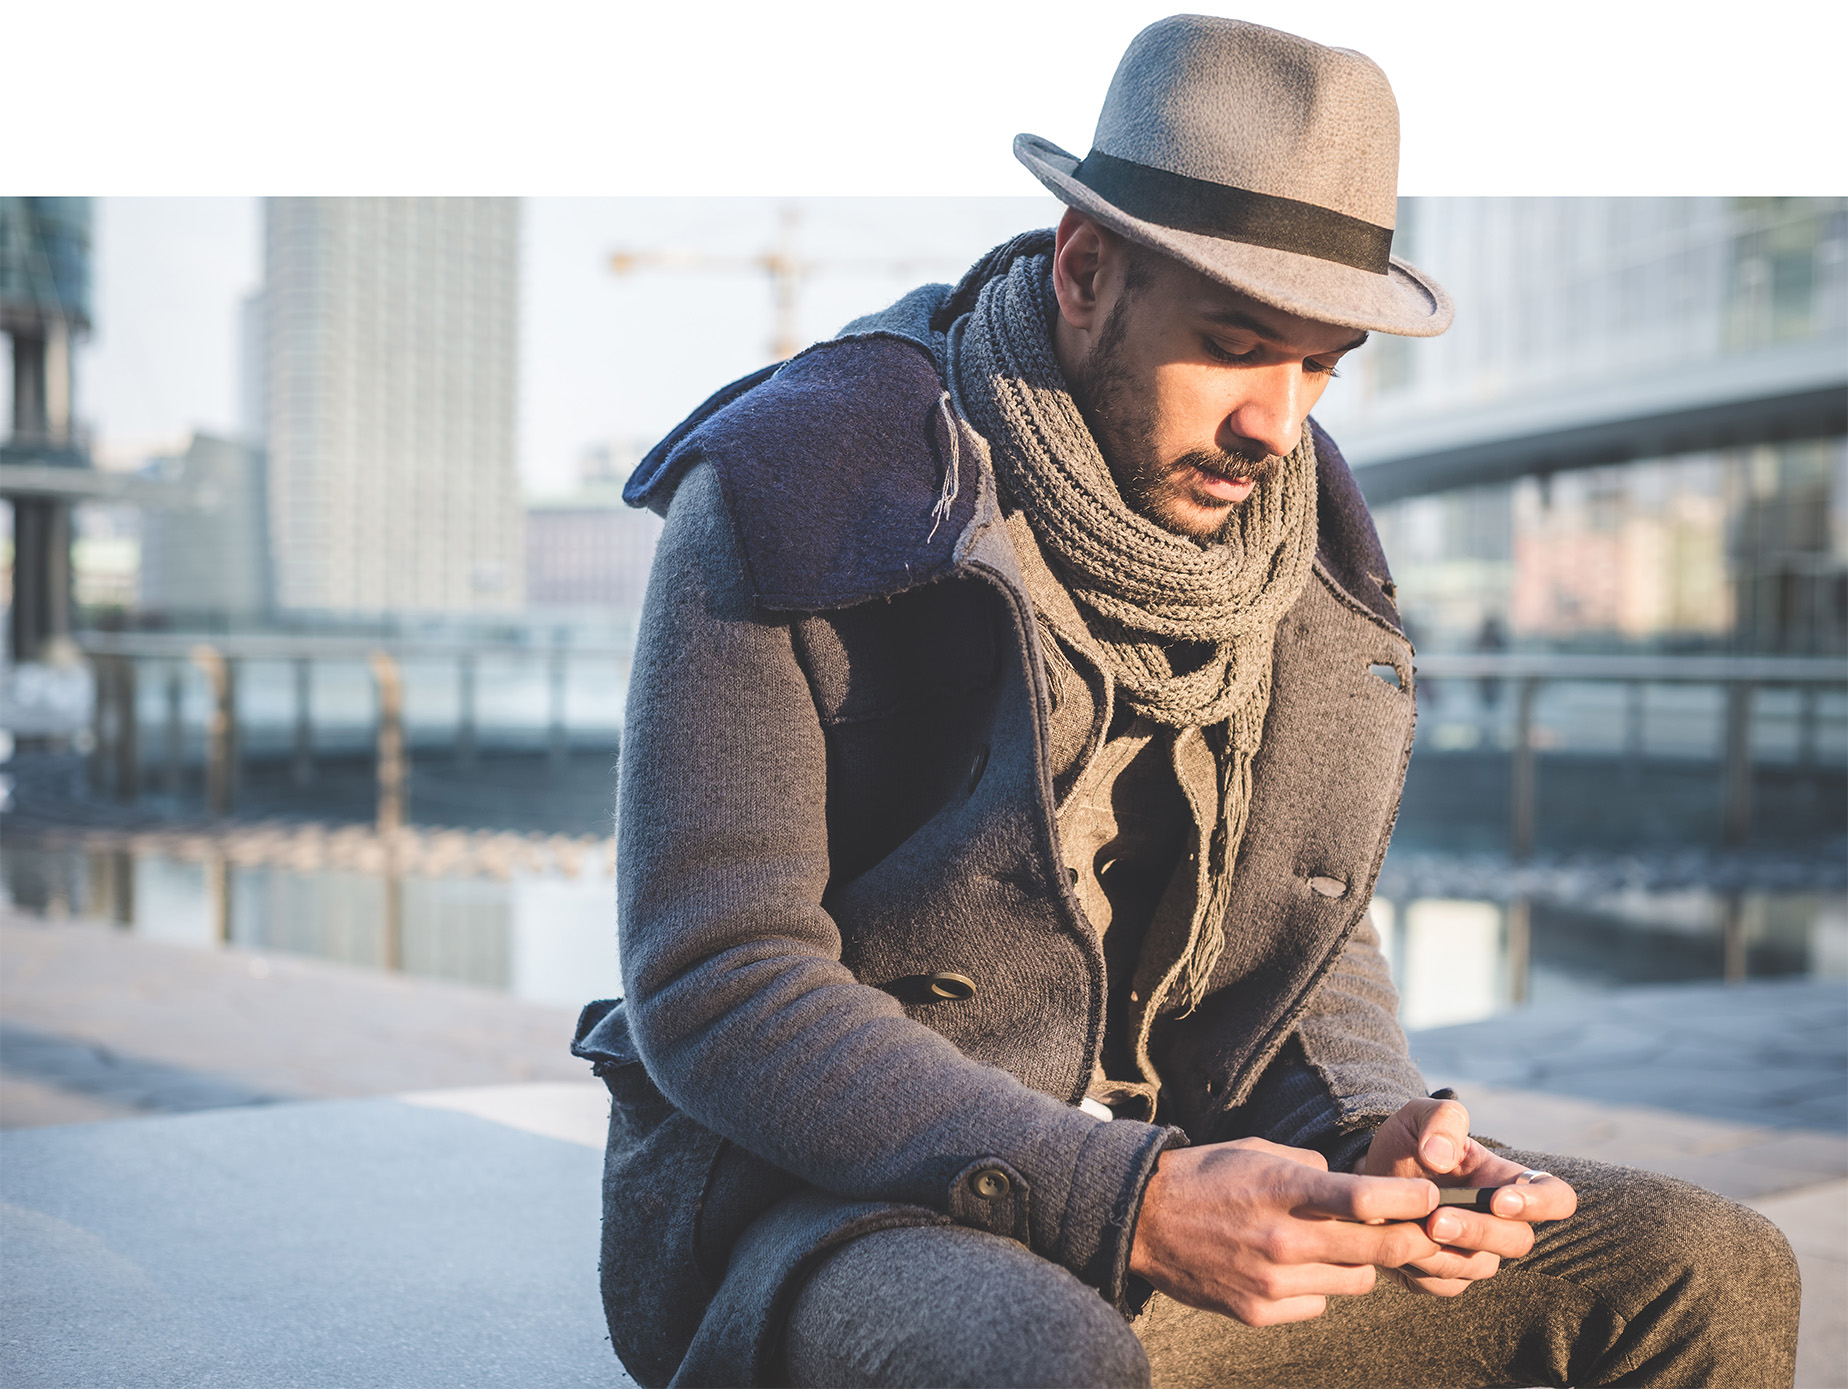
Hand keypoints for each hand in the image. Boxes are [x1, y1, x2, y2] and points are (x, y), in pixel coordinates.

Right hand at [1128, 1137, 1444, 1325]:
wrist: (1141, 1219)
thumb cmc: (1204, 1176)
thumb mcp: (1258, 1151)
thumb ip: (1310, 1168)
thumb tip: (1351, 1186)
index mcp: (1283, 1190)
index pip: (1366, 1198)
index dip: (1412, 1200)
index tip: (1434, 1196)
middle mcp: (1283, 1239)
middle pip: (1378, 1250)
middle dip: (1413, 1240)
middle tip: (1427, 1231)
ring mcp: (1272, 1282)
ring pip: (1356, 1283)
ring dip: (1360, 1265)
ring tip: (1337, 1246)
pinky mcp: (1259, 1313)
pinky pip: (1317, 1304)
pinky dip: (1319, 1288)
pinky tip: (1294, 1268)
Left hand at [1360, 1097, 1578, 1295]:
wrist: (1371, 1175)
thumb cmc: (1407, 1144)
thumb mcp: (1419, 1115)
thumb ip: (1441, 1121)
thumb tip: (1441, 1156)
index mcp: (1506, 1179)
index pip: (1556, 1198)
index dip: (1540, 1204)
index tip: (1498, 1199)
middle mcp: (1501, 1222)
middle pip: (1518, 1241)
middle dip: (1478, 1231)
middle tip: (1437, 1220)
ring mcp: (1477, 1253)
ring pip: (1479, 1267)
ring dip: (1443, 1252)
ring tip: (1409, 1228)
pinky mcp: (1448, 1276)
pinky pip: (1444, 1284)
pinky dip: (1419, 1268)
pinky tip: (1397, 1244)